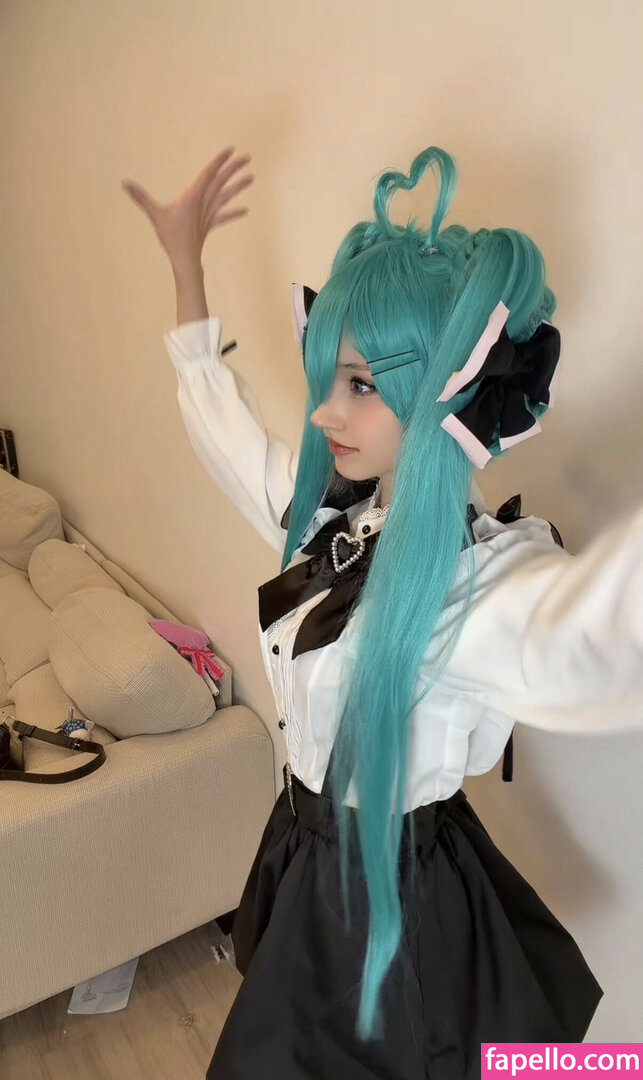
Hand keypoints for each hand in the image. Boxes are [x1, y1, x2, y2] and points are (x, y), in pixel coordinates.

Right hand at [122, 146, 253, 270]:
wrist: (185, 260)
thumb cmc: (171, 237)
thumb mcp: (155, 215)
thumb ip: (141, 198)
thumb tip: (125, 183)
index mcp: (193, 197)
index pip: (208, 174)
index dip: (219, 161)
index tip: (230, 151)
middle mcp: (204, 203)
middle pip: (221, 182)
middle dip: (233, 169)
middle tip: (247, 157)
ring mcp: (209, 215)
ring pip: (226, 197)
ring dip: (239, 187)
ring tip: (251, 177)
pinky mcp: (209, 225)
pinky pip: (224, 217)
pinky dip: (234, 213)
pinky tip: (246, 210)